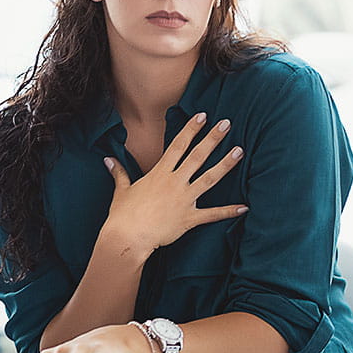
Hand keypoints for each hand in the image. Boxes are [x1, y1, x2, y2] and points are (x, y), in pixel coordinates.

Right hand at [102, 112, 245, 256]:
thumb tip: (108, 159)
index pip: (178, 145)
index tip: (203, 116)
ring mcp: (184, 200)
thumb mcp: (121, 190)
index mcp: (159, 173)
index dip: (191, 129)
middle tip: (227, 124)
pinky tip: (244, 207)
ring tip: (239, 151)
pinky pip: (212, 214)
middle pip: (197, 156)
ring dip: (225, 165)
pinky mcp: (189, 218)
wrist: (128, 237)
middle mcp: (175, 182)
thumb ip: (119, 173)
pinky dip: (228, 211)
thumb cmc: (123, 214)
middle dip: (213, 139)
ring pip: (209, 179)